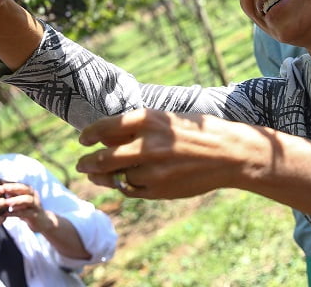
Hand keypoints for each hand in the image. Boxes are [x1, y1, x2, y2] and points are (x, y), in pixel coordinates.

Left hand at [0, 182, 50, 232]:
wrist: (43, 223)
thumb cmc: (27, 211)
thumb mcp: (20, 202)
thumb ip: (11, 196)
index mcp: (29, 191)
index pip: (19, 183)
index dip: (9, 181)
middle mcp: (33, 195)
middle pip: (25, 188)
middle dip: (13, 187)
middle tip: (3, 188)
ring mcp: (36, 205)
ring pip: (27, 199)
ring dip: (16, 200)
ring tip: (6, 202)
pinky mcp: (36, 215)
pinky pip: (26, 213)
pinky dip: (16, 213)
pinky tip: (6, 214)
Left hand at [76, 108, 251, 198]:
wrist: (229, 153)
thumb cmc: (198, 132)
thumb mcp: (167, 119)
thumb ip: (138, 128)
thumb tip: (105, 139)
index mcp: (148, 119)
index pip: (105, 127)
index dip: (89, 134)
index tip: (83, 139)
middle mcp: (147, 144)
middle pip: (103, 158)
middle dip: (88, 162)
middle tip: (82, 164)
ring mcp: (152, 170)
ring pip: (117, 176)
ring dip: (104, 177)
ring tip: (99, 175)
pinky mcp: (159, 190)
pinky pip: (132, 190)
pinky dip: (127, 186)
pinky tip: (128, 181)